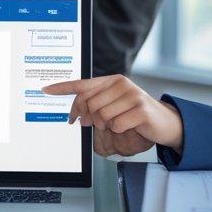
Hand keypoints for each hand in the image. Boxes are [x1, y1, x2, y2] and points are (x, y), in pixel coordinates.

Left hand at [44, 76, 184, 151]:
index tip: (46, 90)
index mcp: (112, 81)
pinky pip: (116, 124)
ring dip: (107, 125)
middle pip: (89, 104)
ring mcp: (132, 95)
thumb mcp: (114, 106)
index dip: (63, 88)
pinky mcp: (140, 109)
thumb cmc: (136, 114)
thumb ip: (96, 106)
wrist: (165, 121)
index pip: (82, 84)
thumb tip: (77, 115)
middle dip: (91, 118)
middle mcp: (121, 84)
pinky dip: (119, 130)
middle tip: (97, 124)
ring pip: (102, 116)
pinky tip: (129, 126)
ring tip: (119, 123)